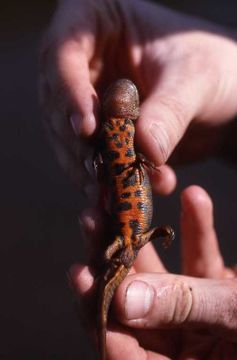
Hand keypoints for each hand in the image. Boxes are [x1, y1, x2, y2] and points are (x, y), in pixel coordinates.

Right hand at [40, 0, 236, 193]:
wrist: (226, 98)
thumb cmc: (213, 68)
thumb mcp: (196, 79)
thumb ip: (170, 111)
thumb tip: (145, 150)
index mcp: (97, 20)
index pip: (64, 53)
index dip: (70, 93)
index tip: (88, 130)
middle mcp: (84, 61)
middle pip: (58, 103)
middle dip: (78, 143)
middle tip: (97, 174)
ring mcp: (89, 98)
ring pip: (69, 137)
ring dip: (89, 169)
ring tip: (112, 194)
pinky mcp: (100, 132)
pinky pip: (90, 157)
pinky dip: (104, 180)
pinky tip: (124, 197)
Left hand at [69, 186, 236, 358]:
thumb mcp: (232, 317)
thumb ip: (183, 306)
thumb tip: (123, 298)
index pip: (120, 347)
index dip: (97, 311)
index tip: (79, 274)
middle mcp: (179, 345)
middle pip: (132, 302)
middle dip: (112, 257)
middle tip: (92, 220)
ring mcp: (194, 317)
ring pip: (160, 276)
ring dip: (146, 235)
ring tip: (127, 199)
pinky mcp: (214, 292)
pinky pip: (199, 261)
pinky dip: (197, 231)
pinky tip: (193, 198)